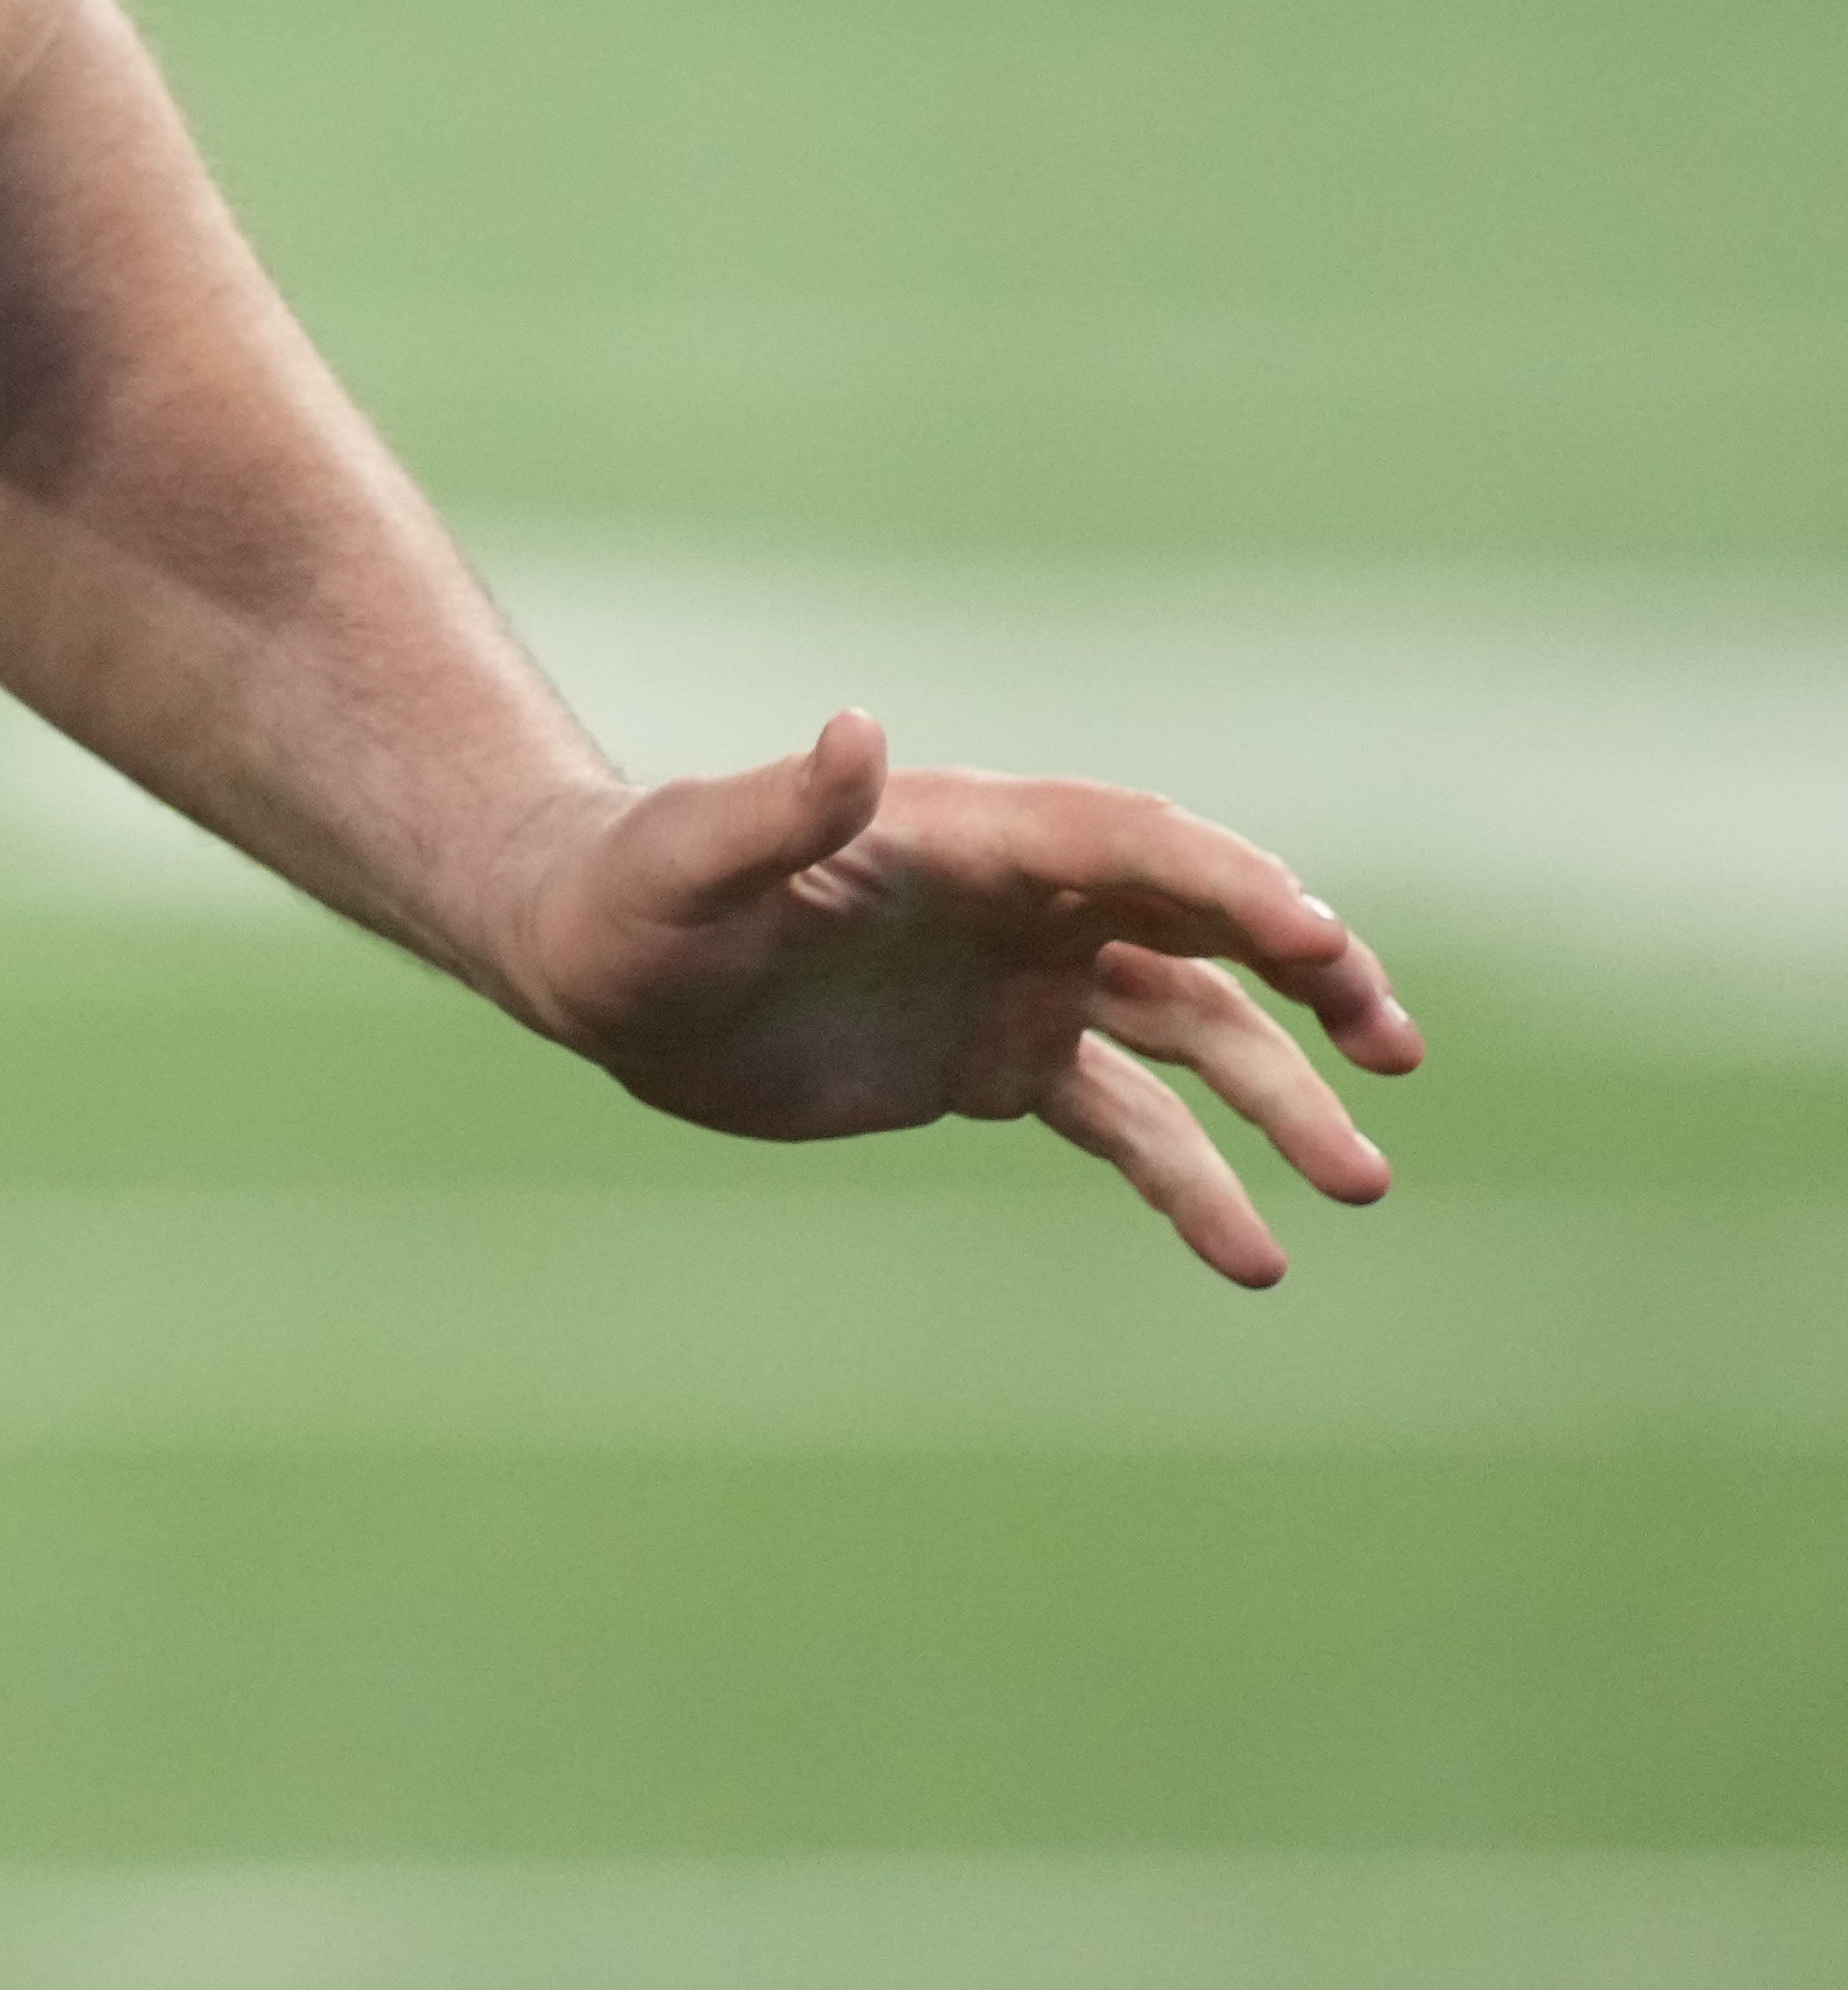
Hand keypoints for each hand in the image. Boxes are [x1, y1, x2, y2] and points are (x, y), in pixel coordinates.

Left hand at [497, 710, 1424, 1286]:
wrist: (596, 967)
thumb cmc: (627, 896)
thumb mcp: (690, 858)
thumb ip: (777, 807)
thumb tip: (854, 734)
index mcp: (970, 833)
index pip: (1136, 846)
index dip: (1233, 887)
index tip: (1321, 946)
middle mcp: (1020, 900)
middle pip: (1203, 924)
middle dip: (1309, 979)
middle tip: (1392, 1048)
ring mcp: (1020, 981)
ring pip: (1192, 1032)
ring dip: (1280, 1097)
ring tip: (1359, 1182)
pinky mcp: (997, 1064)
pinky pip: (1126, 1124)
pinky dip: (1196, 1183)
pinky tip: (1254, 1254)